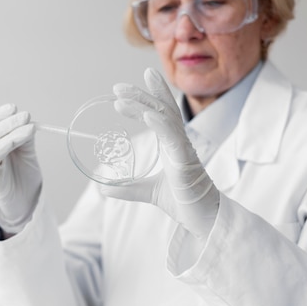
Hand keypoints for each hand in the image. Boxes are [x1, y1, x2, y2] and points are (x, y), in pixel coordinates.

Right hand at [0, 103, 41, 232]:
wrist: (25, 201)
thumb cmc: (24, 176)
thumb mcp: (27, 151)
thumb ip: (25, 137)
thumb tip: (28, 121)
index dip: (0, 115)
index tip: (14, 108)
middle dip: (9, 121)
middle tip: (26, 116)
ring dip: (11, 131)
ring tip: (29, 128)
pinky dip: (5, 145)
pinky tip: (18, 140)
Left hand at [100, 68, 219, 238]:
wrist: (203, 219)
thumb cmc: (183, 201)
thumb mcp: (148, 191)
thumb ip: (127, 188)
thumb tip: (103, 189)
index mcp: (172, 144)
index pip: (160, 112)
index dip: (148, 96)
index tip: (128, 87)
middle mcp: (179, 141)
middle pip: (161, 108)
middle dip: (140, 94)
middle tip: (117, 87)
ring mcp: (183, 149)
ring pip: (164, 118)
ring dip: (143, 105)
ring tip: (121, 98)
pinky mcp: (186, 160)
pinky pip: (173, 137)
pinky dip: (160, 124)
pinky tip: (147, 115)